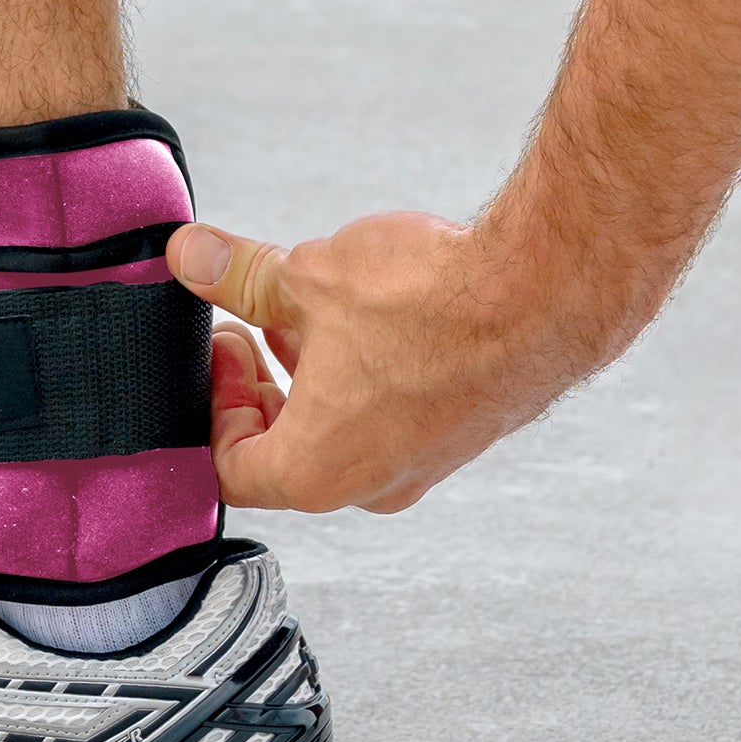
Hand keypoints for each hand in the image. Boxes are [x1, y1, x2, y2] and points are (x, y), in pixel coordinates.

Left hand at [168, 211, 622, 513]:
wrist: (551, 291)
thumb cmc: (433, 301)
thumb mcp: (308, 278)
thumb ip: (239, 276)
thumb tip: (189, 257)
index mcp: (317, 472)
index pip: (229, 468)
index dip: (210, 404)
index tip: (222, 345)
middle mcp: (371, 484)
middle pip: (282, 456)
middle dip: (256, 389)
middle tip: (248, 329)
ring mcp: (423, 464)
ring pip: (339, 434)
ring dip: (308, 378)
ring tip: (303, 312)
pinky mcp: (461, 433)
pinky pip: (389, 418)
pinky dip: (360, 378)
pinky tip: (366, 317)